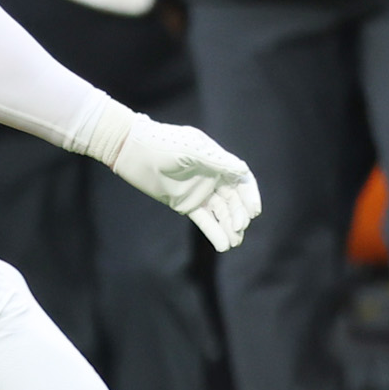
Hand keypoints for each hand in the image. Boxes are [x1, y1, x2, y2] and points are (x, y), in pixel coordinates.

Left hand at [110, 113, 261, 251]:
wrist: (134, 152)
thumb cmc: (163, 144)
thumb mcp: (192, 150)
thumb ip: (217, 161)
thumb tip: (243, 170)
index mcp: (217, 162)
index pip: (241, 181)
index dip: (250, 196)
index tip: (254, 211)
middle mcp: (212, 178)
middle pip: (233, 200)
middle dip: (238, 214)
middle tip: (239, 227)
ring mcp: (199, 192)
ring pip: (220, 212)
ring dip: (229, 227)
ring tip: (235, 242)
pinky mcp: (185, 204)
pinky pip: (204, 220)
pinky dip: (214, 232)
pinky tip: (223, 245)